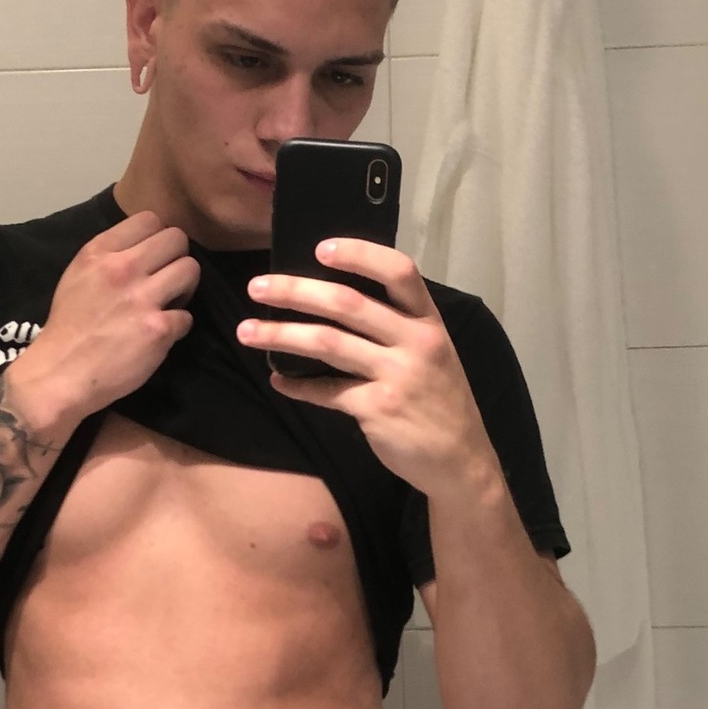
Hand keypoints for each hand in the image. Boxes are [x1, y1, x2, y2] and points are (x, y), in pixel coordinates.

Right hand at [8, 212, 199, 437]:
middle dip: (177, 259)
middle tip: (166, 280)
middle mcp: (122, 268)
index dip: (157, 238)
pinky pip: (187, 316)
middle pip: (177, 239)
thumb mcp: (78, 276)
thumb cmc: (68, 327)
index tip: (152, 258)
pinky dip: (178, 326)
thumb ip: (109, 256)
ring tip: (169, 304)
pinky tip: (160, 334)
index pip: (150, 218)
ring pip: (191, 270)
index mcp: (99, 251)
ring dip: (185, 288)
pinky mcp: (158, 329)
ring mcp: (142, 298)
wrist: (58, 376)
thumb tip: (144, 247)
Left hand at [236, 239, 496, 493]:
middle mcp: (416, 341)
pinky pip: (327, 391)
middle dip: (295, 291)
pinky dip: (298, 386)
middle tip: (256, 287)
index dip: (360, 254)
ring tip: (246, 331)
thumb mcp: (430, 350)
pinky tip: (278, 381)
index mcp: (429, 319)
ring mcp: (398, 376)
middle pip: (348, 303)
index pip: (399, 271)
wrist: (460, 460)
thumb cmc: (437, 397)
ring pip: (327, 343)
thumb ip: (395, 323)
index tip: (319, 248)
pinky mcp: (378, 409)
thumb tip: (331, 295)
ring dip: (281, 335)